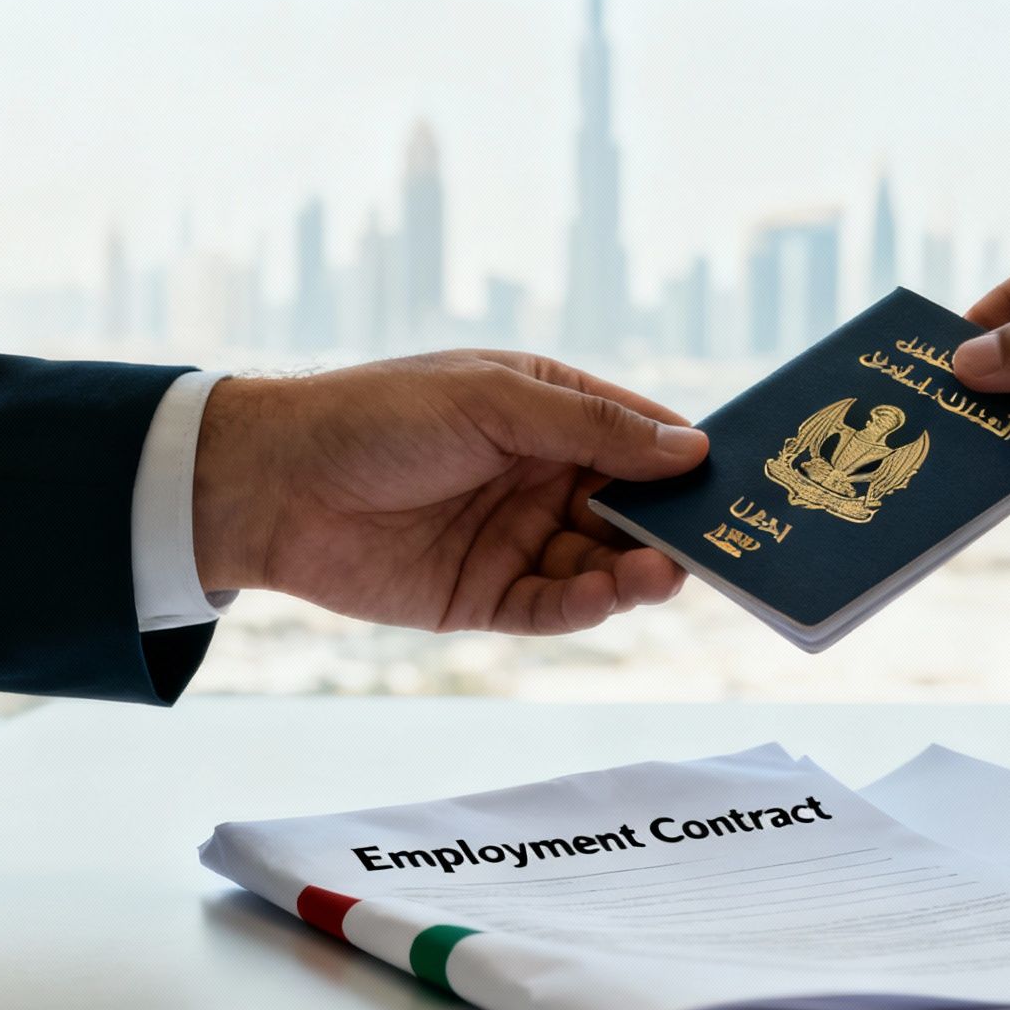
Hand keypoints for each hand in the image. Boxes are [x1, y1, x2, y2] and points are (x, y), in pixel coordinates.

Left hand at [188, 350, 707, 633]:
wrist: (273, 485)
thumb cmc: (380, 417)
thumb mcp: (494, 402)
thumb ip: (592, 429)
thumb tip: (690, 449)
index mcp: (548, 414)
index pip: (638, 437)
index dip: (686, 460)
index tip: (737, 484)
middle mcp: (541, 477)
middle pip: (631, 510)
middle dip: (672, 529)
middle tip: (714, 547)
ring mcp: (516, 539)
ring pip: (600, 565)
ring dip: (634, 572)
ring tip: (658, 575)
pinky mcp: (485, 596)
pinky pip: (552, 607)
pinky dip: (584, 606)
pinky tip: (606, 596)